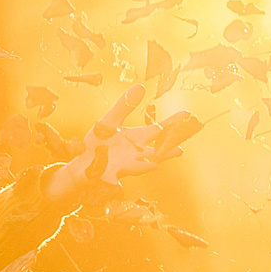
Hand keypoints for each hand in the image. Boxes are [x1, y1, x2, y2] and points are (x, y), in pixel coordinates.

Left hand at [45, 83, 202, 209]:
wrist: (83, 162)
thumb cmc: (100, 142)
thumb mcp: (111, 122)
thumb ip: (124, 106)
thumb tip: (141, 85)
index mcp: (137, 139)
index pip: (159, 130)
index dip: (173, 122)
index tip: (187, 114)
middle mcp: (135, 154)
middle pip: (155, 152)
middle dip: (166, 151)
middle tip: (179, 149)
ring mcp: (123, 166)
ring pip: (139, 167)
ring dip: (146, 166)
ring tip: (154, 165)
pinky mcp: (108, 176)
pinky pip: (112, 180)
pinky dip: (114, 183)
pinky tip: (117, 186)